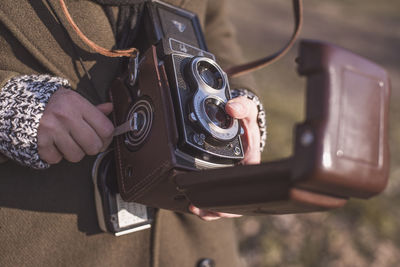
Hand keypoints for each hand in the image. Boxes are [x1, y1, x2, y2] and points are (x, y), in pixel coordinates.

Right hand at [37, 88, 113, 163]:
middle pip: (93, 146)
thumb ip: (94, 109)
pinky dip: (56, 155)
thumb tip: (110, 109)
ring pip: (76, 156)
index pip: (106, 129)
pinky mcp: (39, 141)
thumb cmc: (56, 105)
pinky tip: (54, 145)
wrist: (23, 103)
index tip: (102, 138)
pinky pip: (56, 159)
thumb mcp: (75, 101)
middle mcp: (65, 116)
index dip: (107, 138)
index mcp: (78, 104)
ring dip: (74, 152)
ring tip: (68, 142)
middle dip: (92, 147)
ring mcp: (51, 129)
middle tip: (85, 142)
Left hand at [190, 96, 260, 220]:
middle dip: (217, 206)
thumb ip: (242, 107)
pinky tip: (193, 207)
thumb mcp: (248, 111)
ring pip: (223, 203)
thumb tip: (231, 108)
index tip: (219, 192)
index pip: (244, 181)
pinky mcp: (221, 180)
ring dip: (209, 209)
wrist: (242, 125)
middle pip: (233, 198)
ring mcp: (230, 179)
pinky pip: (215, 199)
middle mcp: (241, 175)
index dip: (232, 190)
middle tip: (198, 206)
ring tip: (193, 208)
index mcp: (250, 162)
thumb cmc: (246, 123)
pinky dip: (207, 206)